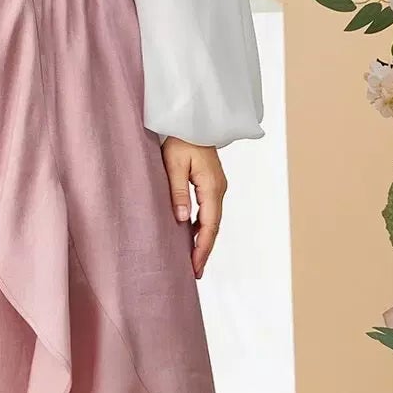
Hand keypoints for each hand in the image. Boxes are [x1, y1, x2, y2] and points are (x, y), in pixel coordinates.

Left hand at [160, 138, 226, 279]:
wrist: (192, 120)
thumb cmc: (179, 139)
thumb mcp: (173, 164)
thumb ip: (178, 192)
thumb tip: (181, 220)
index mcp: (211, 187)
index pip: (209, 225)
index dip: (202, 248)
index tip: (195, 267)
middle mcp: (218, 190)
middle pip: (213, 227)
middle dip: (204, 250)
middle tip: (195, 273)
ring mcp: (216, 187)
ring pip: (212, 221)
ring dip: (203, 240)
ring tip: (193, 261)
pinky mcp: (211, 185)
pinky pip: (208, 212)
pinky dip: (201, 227)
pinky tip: (191, 237)